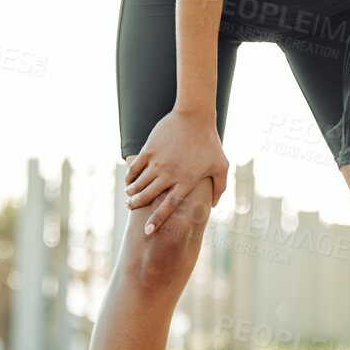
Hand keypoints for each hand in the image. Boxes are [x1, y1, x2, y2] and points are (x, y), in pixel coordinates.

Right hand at [125, 109, 228, 234]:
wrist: (194, 116)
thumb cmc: (210, 142)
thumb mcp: (221, 166)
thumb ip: (219, 187)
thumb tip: (213, 205)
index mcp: (186, 182)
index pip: (168, 207)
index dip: (156, 221)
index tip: (147, 232)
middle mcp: (170, 174)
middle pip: (148, 197)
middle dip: (136, 205)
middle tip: (130, 208)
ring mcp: (158, 162)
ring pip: (139, 184)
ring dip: (132, 192)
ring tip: (129, 196)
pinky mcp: (149, 150)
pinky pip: (134, 168)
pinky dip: (129, 177)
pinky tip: (128, 181)